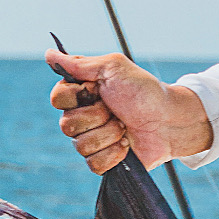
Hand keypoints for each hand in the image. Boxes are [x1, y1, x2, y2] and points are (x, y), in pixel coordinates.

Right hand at [46, 50, 212, 174]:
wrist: (170, 120)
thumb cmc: (145, 91)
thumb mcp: (113, 68)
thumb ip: (79, 64)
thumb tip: (47, 54)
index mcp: (82, 94)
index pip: (57, 98)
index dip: (77, 97)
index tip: (98, 90)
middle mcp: (83, 117)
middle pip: (66, 125)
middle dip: (97, 117)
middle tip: (116, 110)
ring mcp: (93, 140)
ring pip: (80, 146)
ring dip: (109, 135)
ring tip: (125, 127)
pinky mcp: (104, 161)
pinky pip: (93, 164)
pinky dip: (114, 154)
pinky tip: (126, 145)